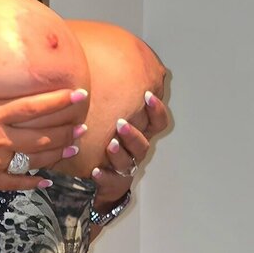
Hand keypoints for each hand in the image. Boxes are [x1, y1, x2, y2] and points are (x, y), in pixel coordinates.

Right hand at [0, 2, 88, 192]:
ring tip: (73, 147)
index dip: (58, 100)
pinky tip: (45, 182)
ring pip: (33, 159)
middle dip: (65, 129)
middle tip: (84, 123)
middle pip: (41, 136)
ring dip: (56, 153)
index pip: (32, 107)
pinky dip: (31, 183)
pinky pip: (14, 183)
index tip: (79, 93)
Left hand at [92, 91, 169, 206]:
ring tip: (109, 145)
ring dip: (119, 153)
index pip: (157, 122)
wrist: (104, 178)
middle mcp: (137, 150)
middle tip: (121, 124)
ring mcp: (126, 167)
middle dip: (133, 134)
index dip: (156, 110)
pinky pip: (112, 180)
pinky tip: (96, 171)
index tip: (147, 95)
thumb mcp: (113, 121)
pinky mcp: (115, 182)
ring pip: (128, 161)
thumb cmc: (108, 142)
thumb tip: (109, 70)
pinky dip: (105, 176)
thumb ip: (114, 102)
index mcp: (141, 134)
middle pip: (144, 143)